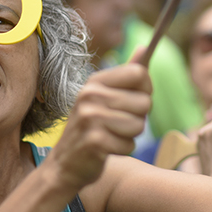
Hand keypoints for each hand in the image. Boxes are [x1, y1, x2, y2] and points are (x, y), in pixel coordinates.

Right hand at [52, 59, 151, 190]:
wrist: (65, 164)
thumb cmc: (92, 126)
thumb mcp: (105, 96)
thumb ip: (127, 74)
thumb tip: (146, 47)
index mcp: (95, 81)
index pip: (139, 73)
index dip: (146, 89)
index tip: (136, 99)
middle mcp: (90, 95)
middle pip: (144, 102)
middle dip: (139, 117)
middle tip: (120, 123)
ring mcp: (91, 118)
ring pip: (139, 125)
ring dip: (130, 135)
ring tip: (111, 135)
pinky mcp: (94, 142)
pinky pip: (130, 145)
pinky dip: (122, 150)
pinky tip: (106, 149)